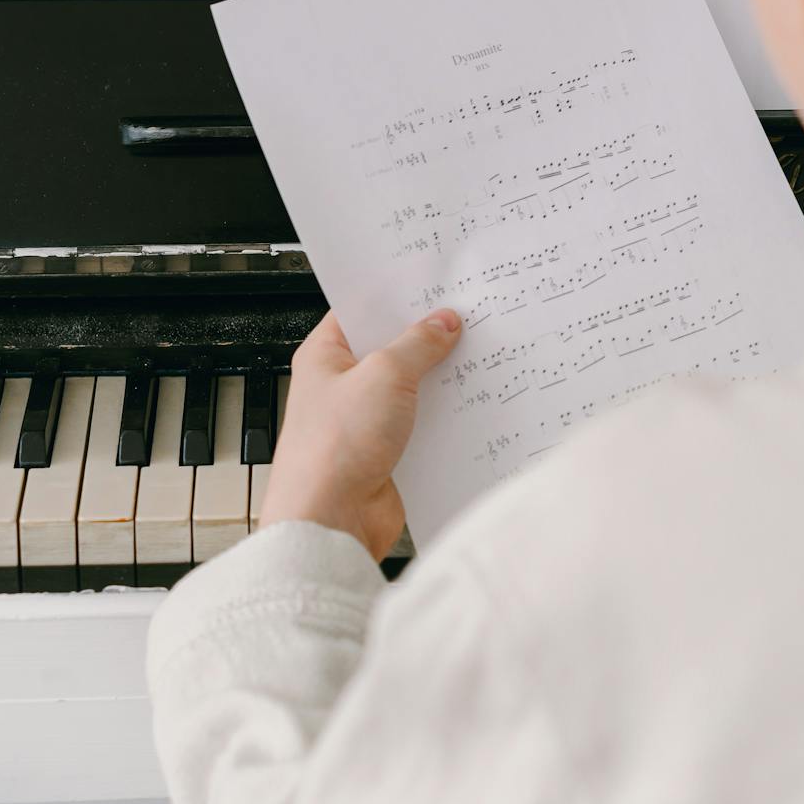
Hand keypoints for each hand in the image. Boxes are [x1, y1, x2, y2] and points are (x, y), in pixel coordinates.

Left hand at [260, 305, 460, 561]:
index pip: (363, 310)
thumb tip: (441, 323)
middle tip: (466, 317)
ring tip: (476, 356)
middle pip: (391, 348)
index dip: (397, 296)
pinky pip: (422, 422)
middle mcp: (343, 385)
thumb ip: (417, 344)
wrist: (332, 520)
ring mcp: (366, 419)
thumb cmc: (332, 449)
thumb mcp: (383, 375)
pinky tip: (471, 401)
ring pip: (412, 387)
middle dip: (427, 337)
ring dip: (440, 378)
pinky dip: (445, 414)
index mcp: (326, 355)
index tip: (435, 283)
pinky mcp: (388, 451)